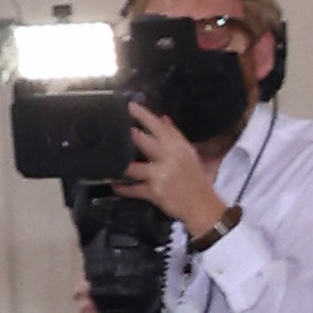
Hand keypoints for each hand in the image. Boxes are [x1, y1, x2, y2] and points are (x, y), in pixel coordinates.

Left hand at [117, 102, 230, 230]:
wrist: (202, 206)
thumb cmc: (195, 178)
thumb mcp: (188, 154)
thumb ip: (174, 135)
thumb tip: (162, 118)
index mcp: (177, 146)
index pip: (158, 126)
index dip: (142, 115)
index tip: (129, 106)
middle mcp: (168, 158)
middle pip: (141, 141)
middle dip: (129, 136)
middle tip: (114, 130)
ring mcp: (160, 176)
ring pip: (132, 167)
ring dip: (121, 165)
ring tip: (109, 161)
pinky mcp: (154, 193)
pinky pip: (134, 189)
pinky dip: (123, 188)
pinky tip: (115, 185)